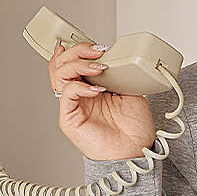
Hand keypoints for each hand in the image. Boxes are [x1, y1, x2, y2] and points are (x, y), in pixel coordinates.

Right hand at [51, 39, 154, 161]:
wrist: (137, 151)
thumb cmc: (135, 128)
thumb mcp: (130, 91)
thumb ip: (117, 74)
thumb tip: (112, 57)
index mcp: (91, 86)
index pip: (73, 62)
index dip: (77, 49)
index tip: (94, 44)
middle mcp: (79, 94)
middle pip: (62, 63)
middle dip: (78, 51)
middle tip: (98, 51)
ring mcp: (73, 105)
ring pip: (59, 74)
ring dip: (78, 64)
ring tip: (99, 67)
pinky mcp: (69, 118)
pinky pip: (67, 94)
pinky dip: (80, 86)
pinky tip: (97, 90)